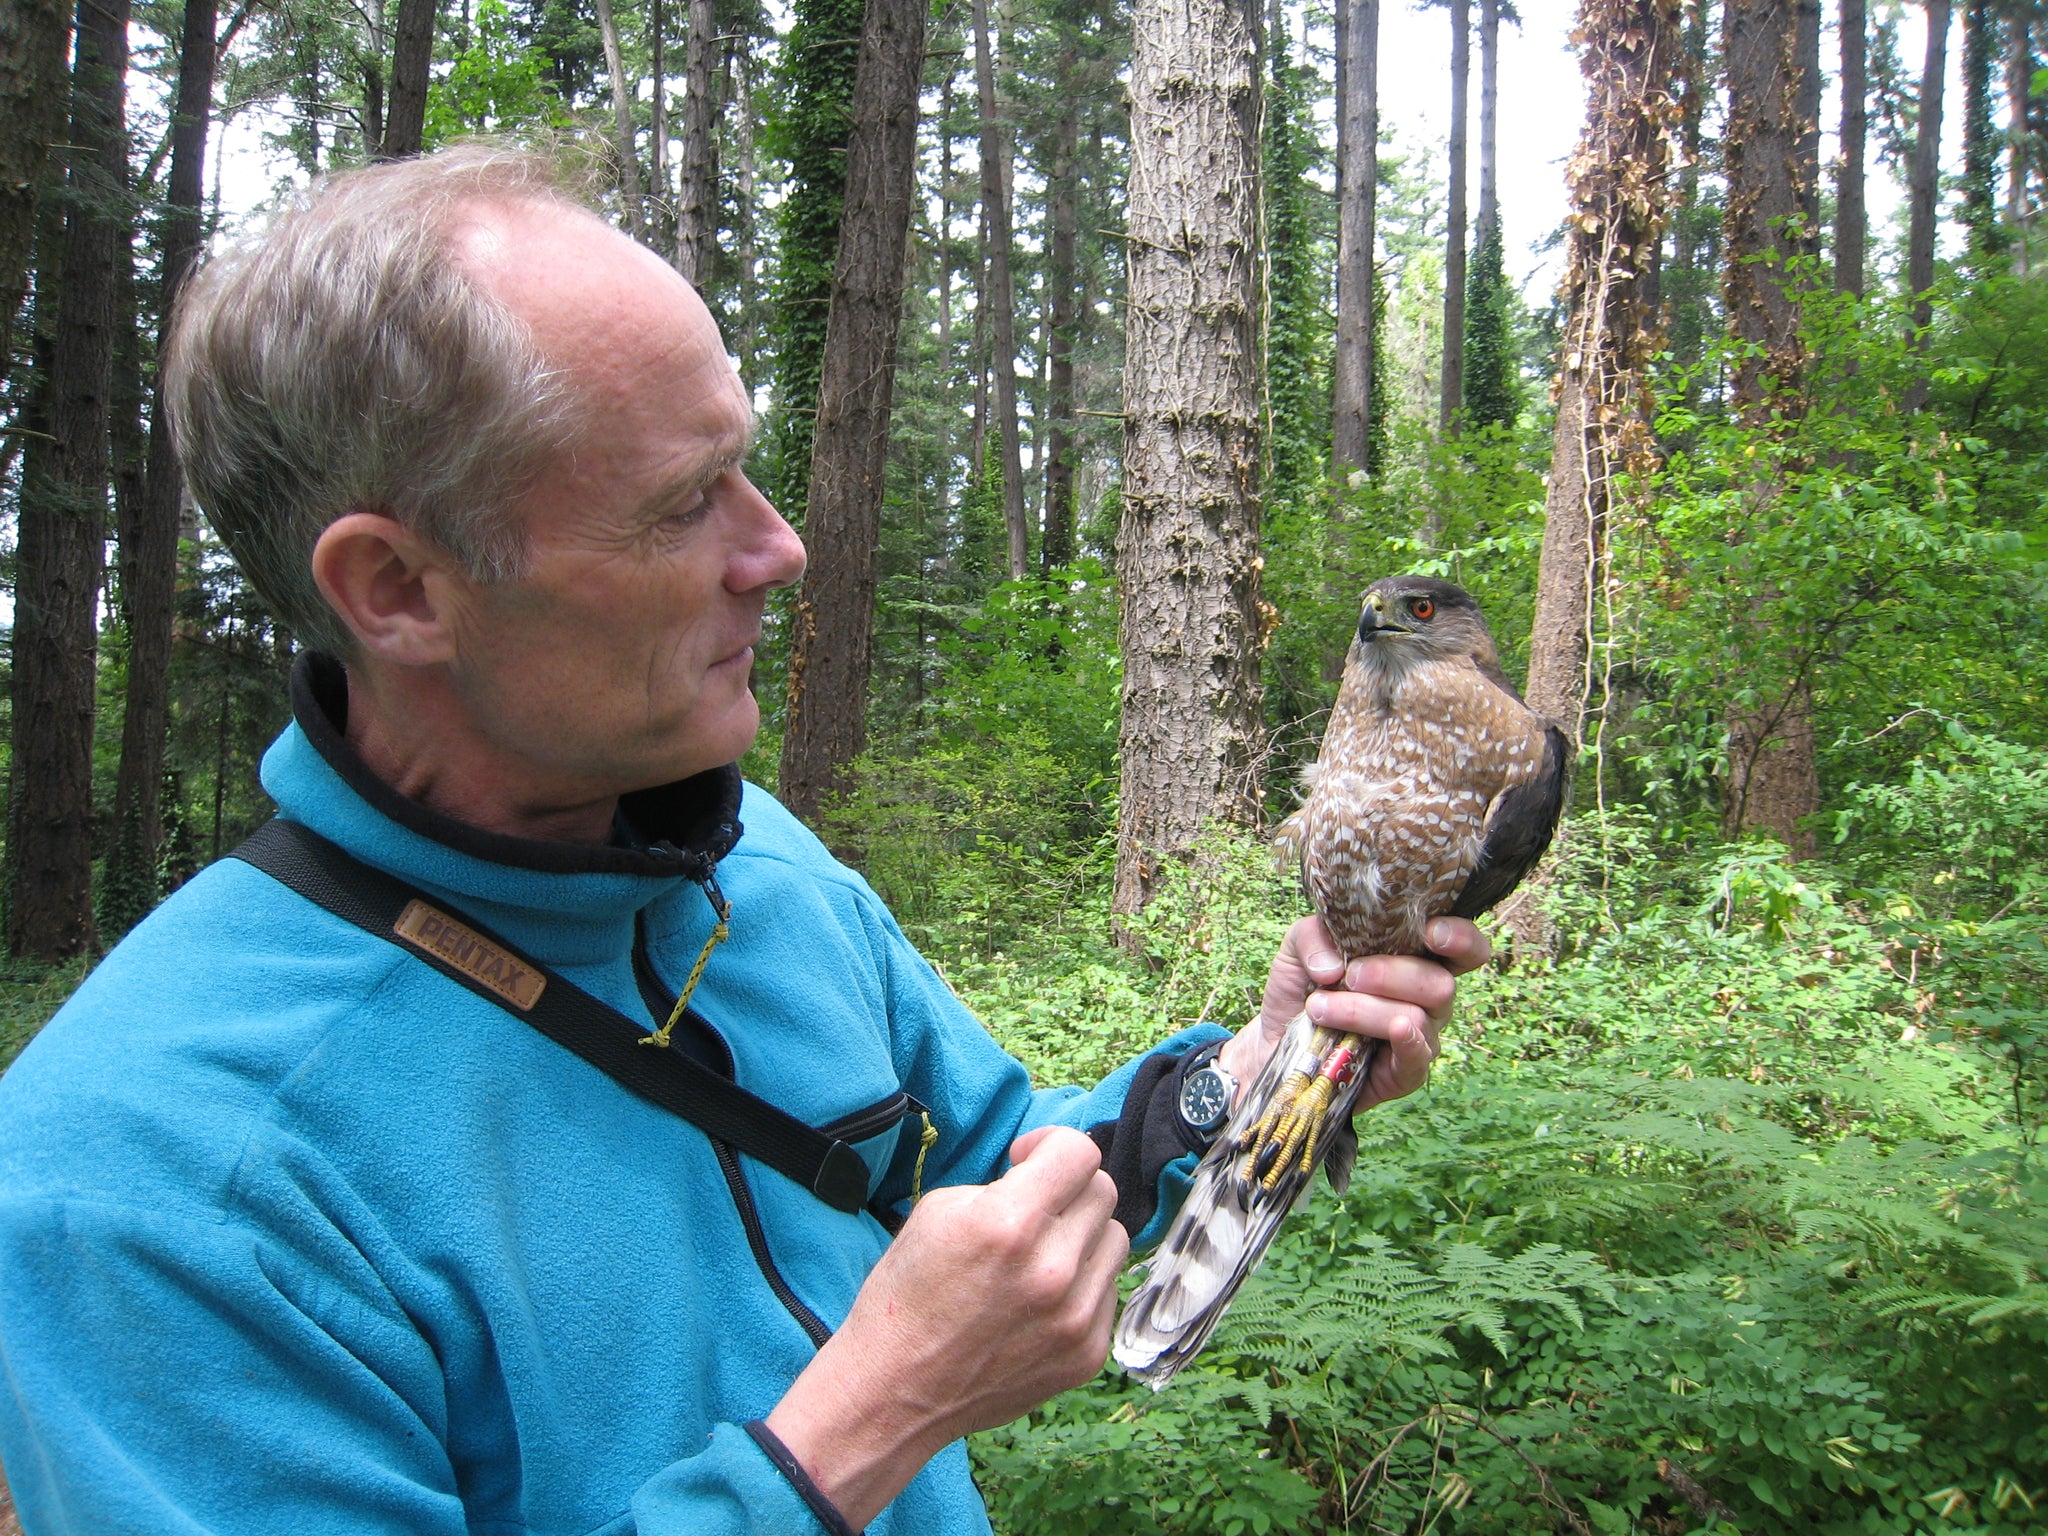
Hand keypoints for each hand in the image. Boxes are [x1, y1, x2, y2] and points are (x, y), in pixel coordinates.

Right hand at [764, 1126, 1125, 1526]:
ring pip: (1114, 1239)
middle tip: (1031, 1208)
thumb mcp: (938, 1212)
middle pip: (1102, 1192)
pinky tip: (1040, 1299)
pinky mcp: (1087, 1354)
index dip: (1051, 1144)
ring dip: (1081, 1235)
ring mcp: (1076, 1318)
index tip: (1026, 1160)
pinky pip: (1107, 1291)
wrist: (896, 1390)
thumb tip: (1044, 1175)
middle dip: (1066, 1188)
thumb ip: (1002, 1184)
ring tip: (1039, 1254)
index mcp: (1010, 1223)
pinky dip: (1080, 1284)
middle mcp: (1053, 1269)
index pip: (1080, 1152)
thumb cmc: (907, 1296)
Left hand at [1216, 915, 1489, 1114]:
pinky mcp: (1404, 1074)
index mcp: (1415, 958)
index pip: (1464, 948)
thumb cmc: (1302, 987)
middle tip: (1349, 976)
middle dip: (1391, 974)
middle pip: (1441, 983)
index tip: (1430, 931)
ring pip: (1416, 1017)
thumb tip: (1334, 966)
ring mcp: (1420, 1037)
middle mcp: (1427, 998)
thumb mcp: (1298, 947)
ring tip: (1320, 1008)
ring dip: (1364, 1009)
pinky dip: (1408, 1042)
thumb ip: (1313, 936)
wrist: (1275, 1041)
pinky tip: (1394, 1028)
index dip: (1460, 938)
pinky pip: (1419, 1058)